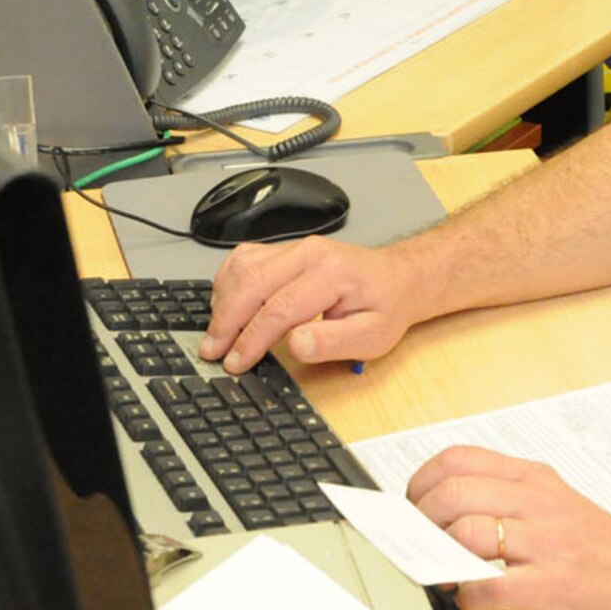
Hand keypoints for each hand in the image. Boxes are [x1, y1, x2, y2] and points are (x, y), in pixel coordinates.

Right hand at [200, 236, 419, 372]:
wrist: (398, 279)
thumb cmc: (385, 307)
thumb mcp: (372, 337)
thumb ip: (333, 342)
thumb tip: (296, 345)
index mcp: (332, 274)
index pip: (279, 308)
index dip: (252, 338)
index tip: (236, 362)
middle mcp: (310, 253)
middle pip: (253, 283)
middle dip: (227, 321)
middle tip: (212, 351)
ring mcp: (296, 247)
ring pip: (243, 267)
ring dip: (223, 301)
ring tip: (217, 333)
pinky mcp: (286, 249)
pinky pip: (245, 258)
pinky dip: (228, 282)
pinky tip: (225, 305)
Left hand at [407, 445, 610, 609]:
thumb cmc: (599, 549)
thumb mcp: (554, 504)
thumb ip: (505, 500)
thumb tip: (441, 511)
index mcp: (533, 479)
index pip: (459, 460)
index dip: (422, 483)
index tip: (413, 507)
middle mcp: (537, 504)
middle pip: (454, 494)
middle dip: (421, 522)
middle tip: (419, 545)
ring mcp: (546, 544)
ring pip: (468, 533)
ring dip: (441, 559)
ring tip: (443, 575)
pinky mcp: (553, 586)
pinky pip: (493, 585)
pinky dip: (469, 596)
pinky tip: (473, 600)